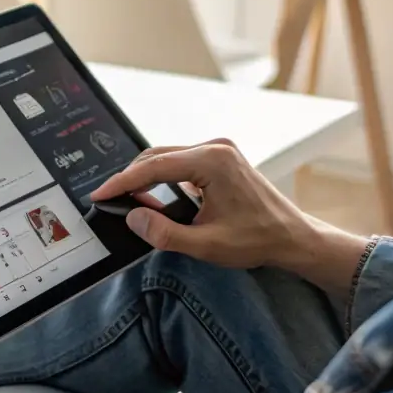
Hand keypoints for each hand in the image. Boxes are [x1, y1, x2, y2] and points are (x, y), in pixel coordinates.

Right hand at [91, 140, 369, 297]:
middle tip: (108, 199)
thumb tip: (133, 218)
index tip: (99, 194)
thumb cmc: (257, 240)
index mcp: (212, 161)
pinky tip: (153, 198)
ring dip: (146, 177)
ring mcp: (219, 151)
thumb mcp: (206, 245)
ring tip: (127, 200)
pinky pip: (181, 162)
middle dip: (130, 178)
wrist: (293, 237)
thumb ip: (164, 234)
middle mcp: (215, 148)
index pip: (153, 167)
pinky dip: (163, 178)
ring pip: (167, 158)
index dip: (122, 182)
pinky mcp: (221, 158)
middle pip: (157, 156)